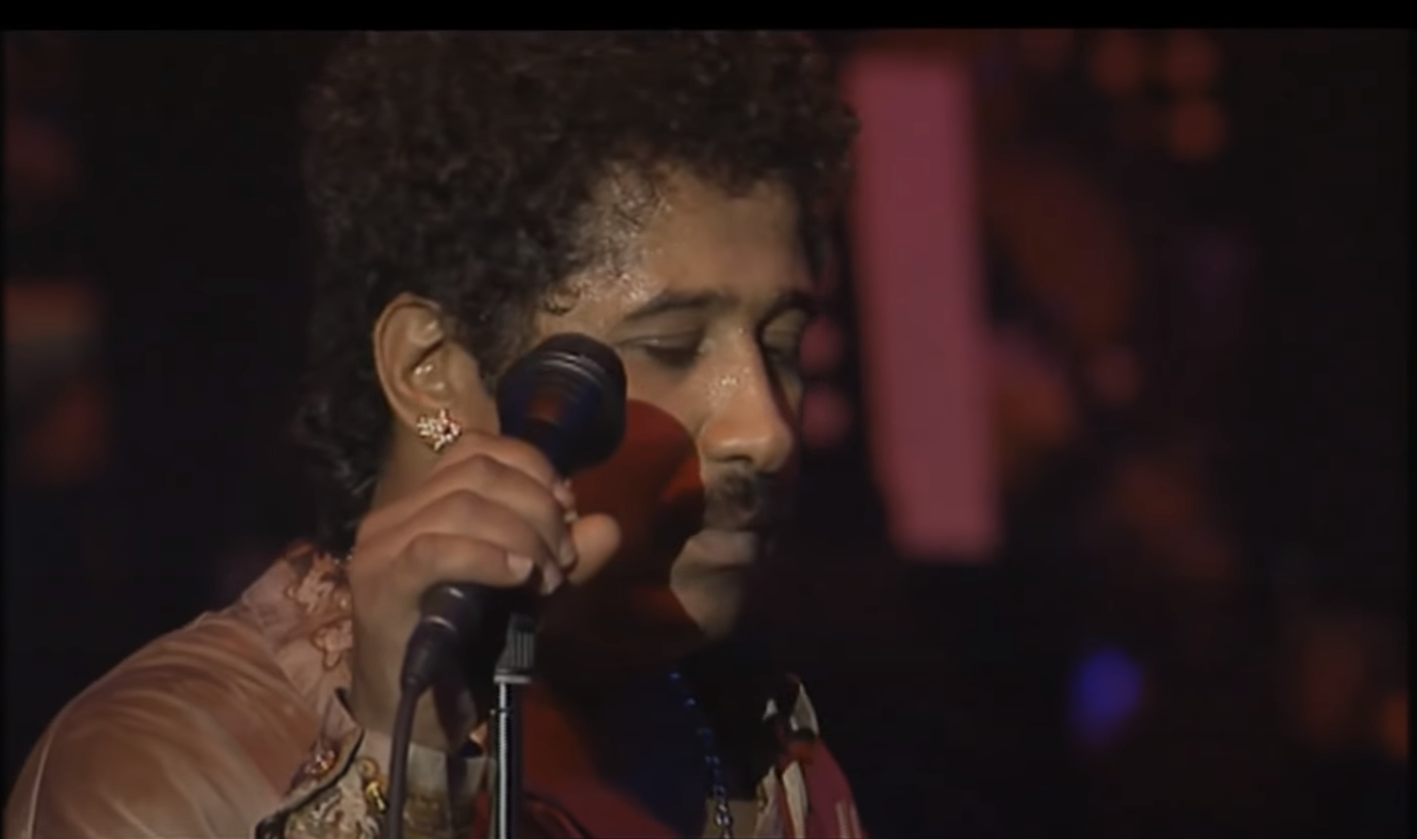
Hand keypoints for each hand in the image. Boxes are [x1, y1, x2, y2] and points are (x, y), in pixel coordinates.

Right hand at [344, 430, 620, 749]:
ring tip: (547, 578)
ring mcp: (381, 549)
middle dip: (537, 506)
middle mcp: (395, 515)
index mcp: (424, 503)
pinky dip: (488, 555)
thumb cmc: (467, 650)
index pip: (476, 447)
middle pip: (477, 472)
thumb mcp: (529, 593)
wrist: (417, 718)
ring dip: (522, 534)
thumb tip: (608, 524)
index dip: (530, 466)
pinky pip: (435, 550)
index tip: (569, 507)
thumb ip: (568, 557)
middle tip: (563, 557)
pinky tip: (520, 575)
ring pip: (460, 506)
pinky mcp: (380, 587)